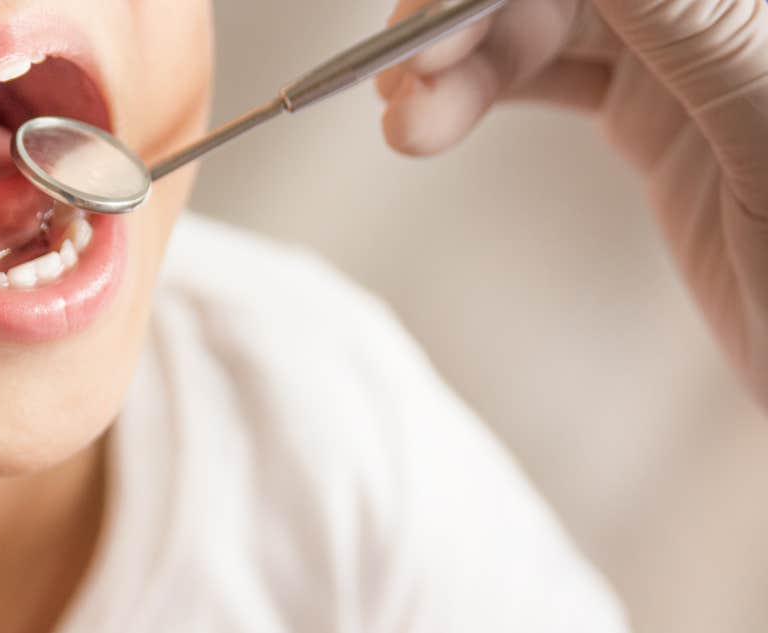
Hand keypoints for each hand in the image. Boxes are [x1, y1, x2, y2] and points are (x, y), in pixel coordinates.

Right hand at [376, 0, 767, 406]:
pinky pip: (555, 68)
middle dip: (470, 13)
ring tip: (404, 125)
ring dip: (462, 61)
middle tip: (401, 75)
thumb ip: (687, 9)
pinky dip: (486, 89)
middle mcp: (727, 7)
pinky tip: (436, 119)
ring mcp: (695, 50)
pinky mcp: (664, 108)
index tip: (431, 17)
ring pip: (548, 18)